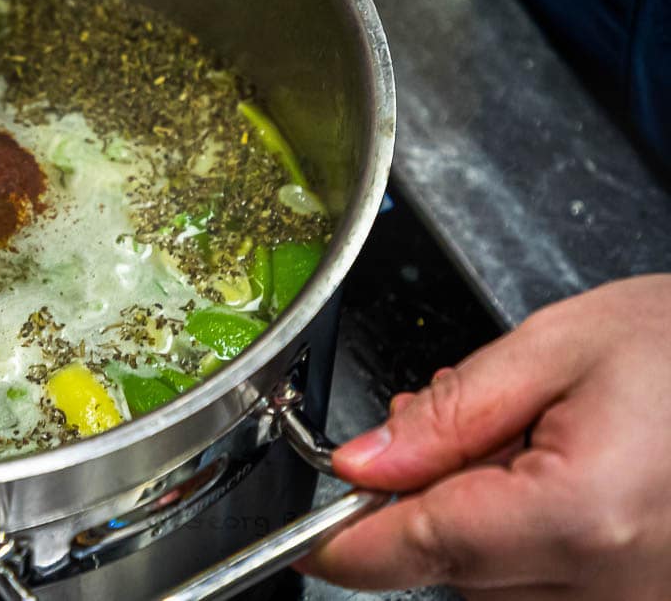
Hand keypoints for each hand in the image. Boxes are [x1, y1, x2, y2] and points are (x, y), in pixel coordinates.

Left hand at [300, 273, 670, 599]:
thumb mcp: (555, 346)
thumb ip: (449, 412)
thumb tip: (360, 466)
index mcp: (578, 513)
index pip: (422, 551)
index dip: (351, 548)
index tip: (309, 545)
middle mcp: (615, 588)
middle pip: (453, 571)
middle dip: (427, 505)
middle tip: (463, 427)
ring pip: (495, 587)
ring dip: (480, 523)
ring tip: (532, 442)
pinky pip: (550, 593)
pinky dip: (527, 544)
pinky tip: (559, 481)